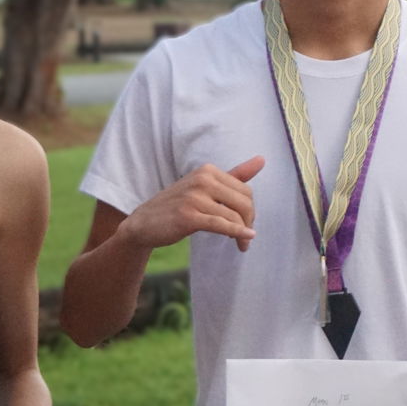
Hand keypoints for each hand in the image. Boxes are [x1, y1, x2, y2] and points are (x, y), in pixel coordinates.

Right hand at [120, 156, 264, 252]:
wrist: (143, 223)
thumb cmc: (177, 206)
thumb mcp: (205, 186)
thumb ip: (234, 175)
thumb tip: (262, 159)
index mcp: (208, 171)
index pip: (245, 190)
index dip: (250, 210)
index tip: (246, 224)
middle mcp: (202, 180)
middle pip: (244, 202)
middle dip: (249, 221)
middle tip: (246, 238)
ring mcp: (194, 197)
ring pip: (234, 215)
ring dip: (243, 234)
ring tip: (242, 246)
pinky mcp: (188, 216)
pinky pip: (221, 225)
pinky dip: (236, 233)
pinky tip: (244, 240)